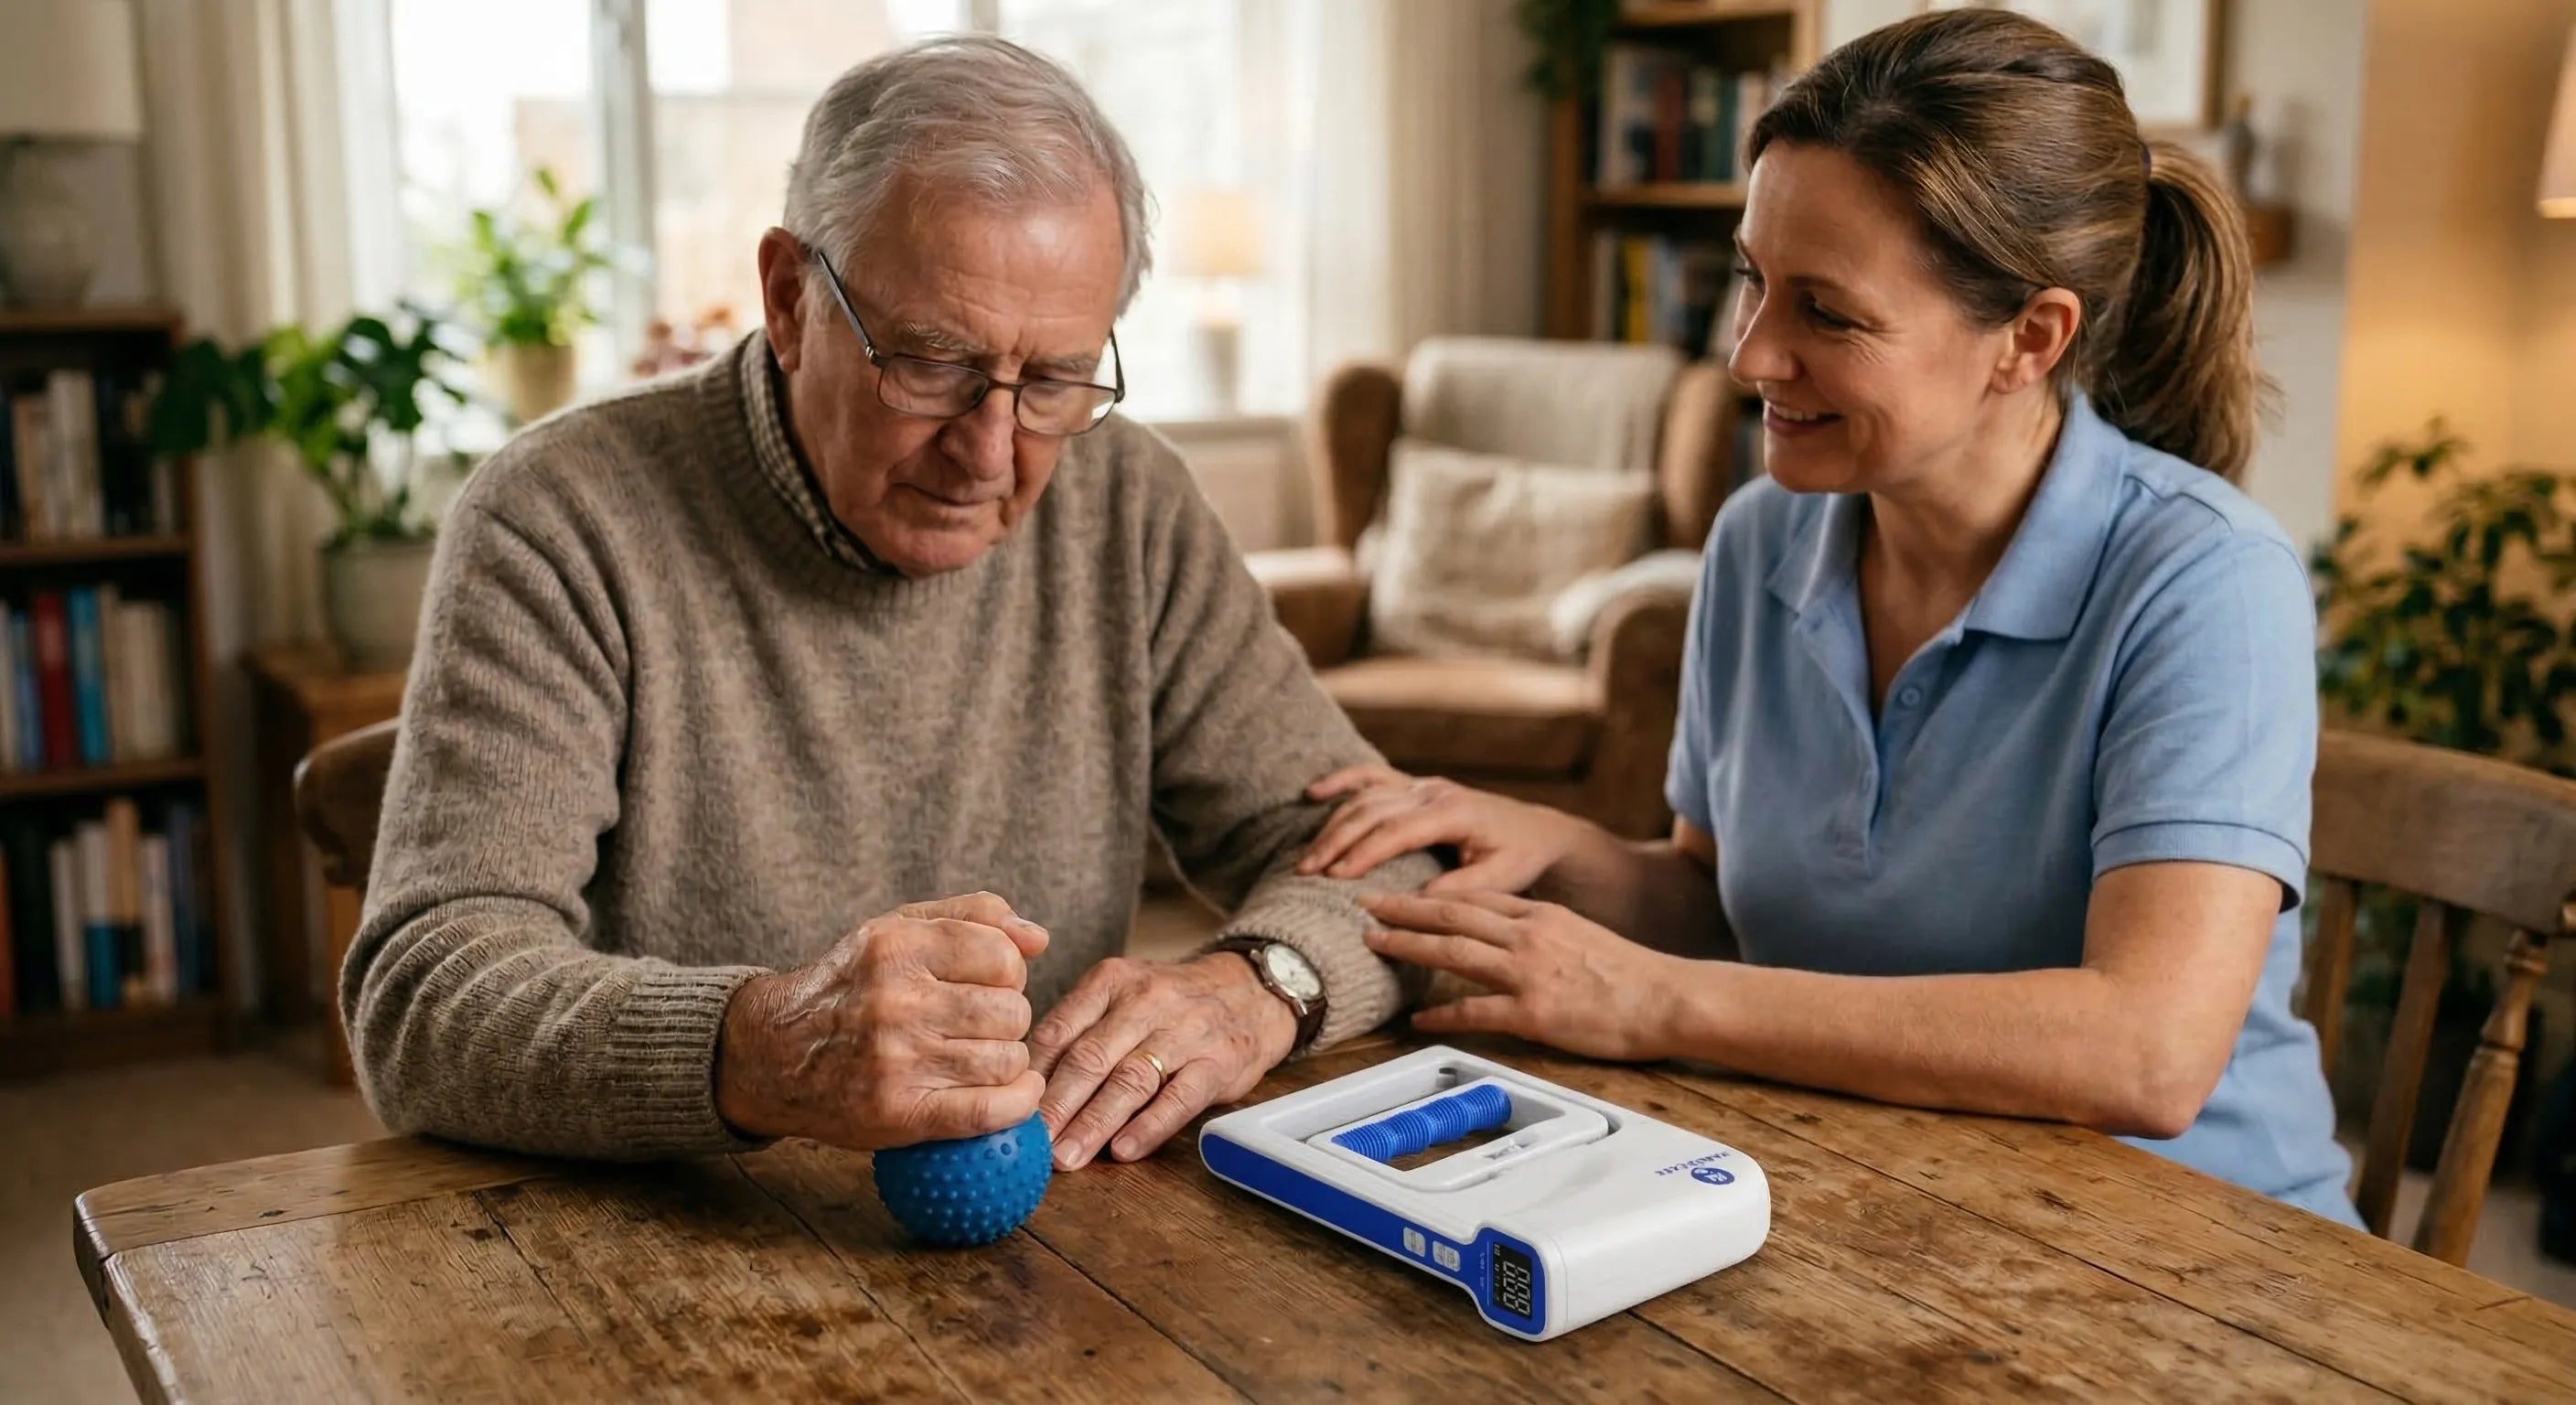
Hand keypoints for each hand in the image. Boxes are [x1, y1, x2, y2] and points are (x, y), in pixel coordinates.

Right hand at [714, 892, 1048, 1148]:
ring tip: (980, 1056)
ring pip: (1006, 1061)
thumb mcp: (897, 928)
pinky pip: (987, 1111)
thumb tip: (1039, 939)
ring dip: (1008, 1062)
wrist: (770, 1054)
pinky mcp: (899, 1113)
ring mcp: (897, 1060)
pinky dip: (1017, 1105)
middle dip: (1008, 1019)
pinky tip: (1019, 1094)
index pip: (1003, 957)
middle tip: (981, 1025)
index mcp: (896, 947)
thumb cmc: (849, 986)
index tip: (989, 984)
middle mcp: (896, 1001)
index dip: (1009, 973)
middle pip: (1011, 1012)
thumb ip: (973, 916)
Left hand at [1029, 952, 1296, 1168]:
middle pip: (1090, 1057)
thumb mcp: (1121, 997)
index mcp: (1111, 981)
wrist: (1249, 991)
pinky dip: (1150, 1126)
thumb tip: (1022, 1086)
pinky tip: (1124, 1150)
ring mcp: (1185, 1031)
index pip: (1060, 1029)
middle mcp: (1146, 1001)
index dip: (1030, 1075)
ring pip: (1131, 1079)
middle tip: (1029, 1142)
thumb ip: (1077, 1032)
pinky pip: (1179, 1097)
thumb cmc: (1169, 1005)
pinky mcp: (1218, 1062)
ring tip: (1067, 1156)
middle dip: (1055, 1105)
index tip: (1007, 1110)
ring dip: (1094, 1123)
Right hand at [1299, 765, 1589, 893]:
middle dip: (1336, 841)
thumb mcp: (1498, 880)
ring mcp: (1423, 785)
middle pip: (1372, 812)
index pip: (1397, 831)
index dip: (1364, 853)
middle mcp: (1434, 791)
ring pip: (1366, 797)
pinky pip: (1372, 776)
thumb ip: (1458, 889)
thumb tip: (1414, 903)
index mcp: (1455, 812)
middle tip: (1306, 872)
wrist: (1536, 831)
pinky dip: (1341, 781)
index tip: (1336, 878)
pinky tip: (1313, 793)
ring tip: (1307, 858)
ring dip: (1333, 825)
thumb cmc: (1518, 858)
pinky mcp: (1415, 786)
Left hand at [1363, 891, 1684, 1061]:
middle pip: (1452, 913)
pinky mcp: (1535, 1012)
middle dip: (1403, 907)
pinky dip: (1442, 1014)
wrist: (1669, 998)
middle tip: (1365, 904)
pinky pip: (1476, 1011)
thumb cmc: (1632, 974)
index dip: (1428, 892)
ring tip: (1375, 944)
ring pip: (1454, 950)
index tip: (1397, 891)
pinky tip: (1420, 1019)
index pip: (1473, 895)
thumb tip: (1506, 933)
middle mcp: (1529, 935)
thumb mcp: (1581, 934)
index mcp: (1540, 914)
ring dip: (1408, 945)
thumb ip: (1540, 930)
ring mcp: (1529, 972)